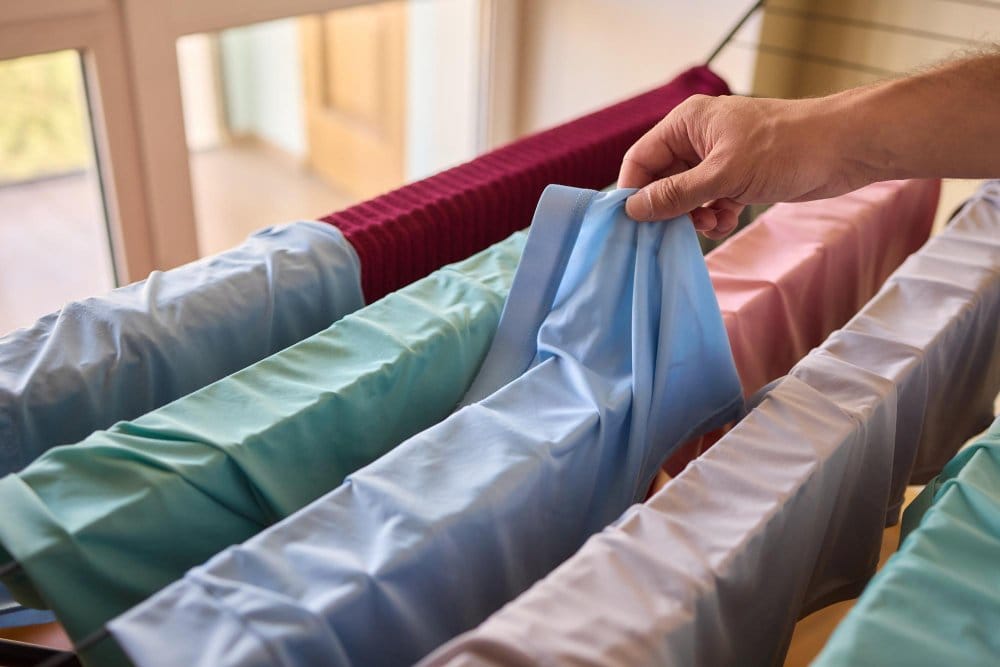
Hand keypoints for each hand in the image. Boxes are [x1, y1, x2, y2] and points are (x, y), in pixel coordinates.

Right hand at [618, 94, 869, 237]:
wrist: (842, 149)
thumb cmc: (785, 149)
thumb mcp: (723, 174)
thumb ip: (675, 194)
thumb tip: (634, 209)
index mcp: (687, 123)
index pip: (641, 158)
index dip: (634, 191)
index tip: (635, 224)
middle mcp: (698, 139)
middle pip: (662, 180)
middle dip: (670, 208)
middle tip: (681, 229)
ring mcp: (718, 159)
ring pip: (686, 195)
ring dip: (694, 216)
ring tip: (713, 223)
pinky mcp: (737, 177)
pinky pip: (710, 202)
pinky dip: (715, 216)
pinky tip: (729, 220)